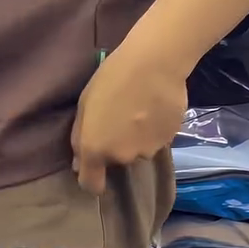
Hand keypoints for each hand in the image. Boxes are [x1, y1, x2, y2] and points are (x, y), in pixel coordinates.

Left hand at [71, 40, 186, 194]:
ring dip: (138, 136)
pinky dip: (155, 129)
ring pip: (139, 149)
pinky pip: (158, 140)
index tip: (95, 166)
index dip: (92, 179)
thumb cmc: (112, 76)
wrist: (154, 63)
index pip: (92, 184)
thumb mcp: (85, 101)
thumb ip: (79, 136)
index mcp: (96, 148)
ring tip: (140, 107)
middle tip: (120, 116)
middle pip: (118, 160)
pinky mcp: (170, 141)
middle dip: (117, 144)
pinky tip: (155, 105)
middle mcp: (123, 157)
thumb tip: (78, 164)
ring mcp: (148, 151)